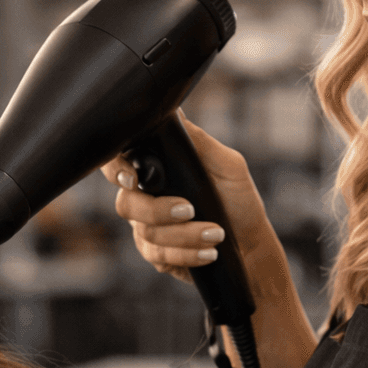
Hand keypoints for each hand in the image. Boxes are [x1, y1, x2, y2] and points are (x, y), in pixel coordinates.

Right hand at [99, 114, 270, 286]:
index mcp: (156, 169)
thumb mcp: (227, 165)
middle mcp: (145, 197)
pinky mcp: (157, 255)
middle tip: (190, 210)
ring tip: (216, 233)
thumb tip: (174, 110)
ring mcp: (148, 227)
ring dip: (184, 235)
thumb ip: (198, 142)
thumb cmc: (238, 200)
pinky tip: (209, 253)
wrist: (251, 243)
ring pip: (146, 233)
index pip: (118, 162)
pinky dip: (186, 255)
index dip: (115, 169)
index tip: (133, 179)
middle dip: (158, 210)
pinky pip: (158, 257)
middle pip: (126, 204)